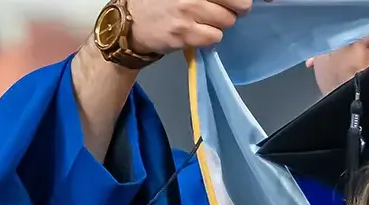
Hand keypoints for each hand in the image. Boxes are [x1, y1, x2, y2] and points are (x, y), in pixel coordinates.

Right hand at [123, 0, 253, 53]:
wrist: (126, 22)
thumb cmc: (157, 1)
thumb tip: (242, 1)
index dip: (240, 0)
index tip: (242, 4)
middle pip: (238, 3)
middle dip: (235, 9)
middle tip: (224, 11)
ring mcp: (187, 11)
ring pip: (227, 21)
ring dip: (219, 24)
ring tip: (202, 21)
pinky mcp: (184, 33)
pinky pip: (214, 37)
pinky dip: (209, 37)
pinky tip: (195, 32)